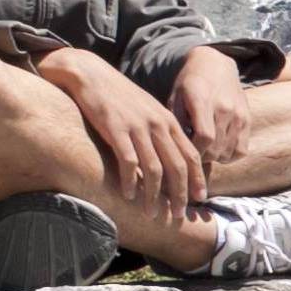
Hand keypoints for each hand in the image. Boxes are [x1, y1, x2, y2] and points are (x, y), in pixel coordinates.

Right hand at [44, 50, 203, 224]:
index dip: (197, 179)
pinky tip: (128, 195)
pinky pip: (128, 162)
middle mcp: (157, 124)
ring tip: (151, 213)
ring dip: (154, 195)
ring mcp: (137, 127)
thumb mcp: (146, 111)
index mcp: (168, 121)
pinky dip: (130, 181)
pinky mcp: (116, 129)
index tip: (200, 200)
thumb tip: (168, 160)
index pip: (191, 154)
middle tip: (177, 215)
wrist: (90, 75)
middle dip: (180, 194)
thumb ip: (159, 132)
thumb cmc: (118, 97)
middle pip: (177, 166)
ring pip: (154, 169)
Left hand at [169, 45, 250, 168]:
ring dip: (215, 157)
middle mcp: (225, 107)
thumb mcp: (176, 96)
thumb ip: (176, 121)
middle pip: (216, 148)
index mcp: (203, 100)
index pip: (204, 137)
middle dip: (202, 156)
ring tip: (205, 149)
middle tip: (192, 152)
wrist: (216, 66)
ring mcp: (239, 114)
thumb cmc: (190, 83)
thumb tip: (178, 148)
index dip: (195, 150)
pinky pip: (242, 150)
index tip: (186, 151)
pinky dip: (230, 155)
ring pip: (228, 151)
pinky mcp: (248, 120)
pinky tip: (219, 148)